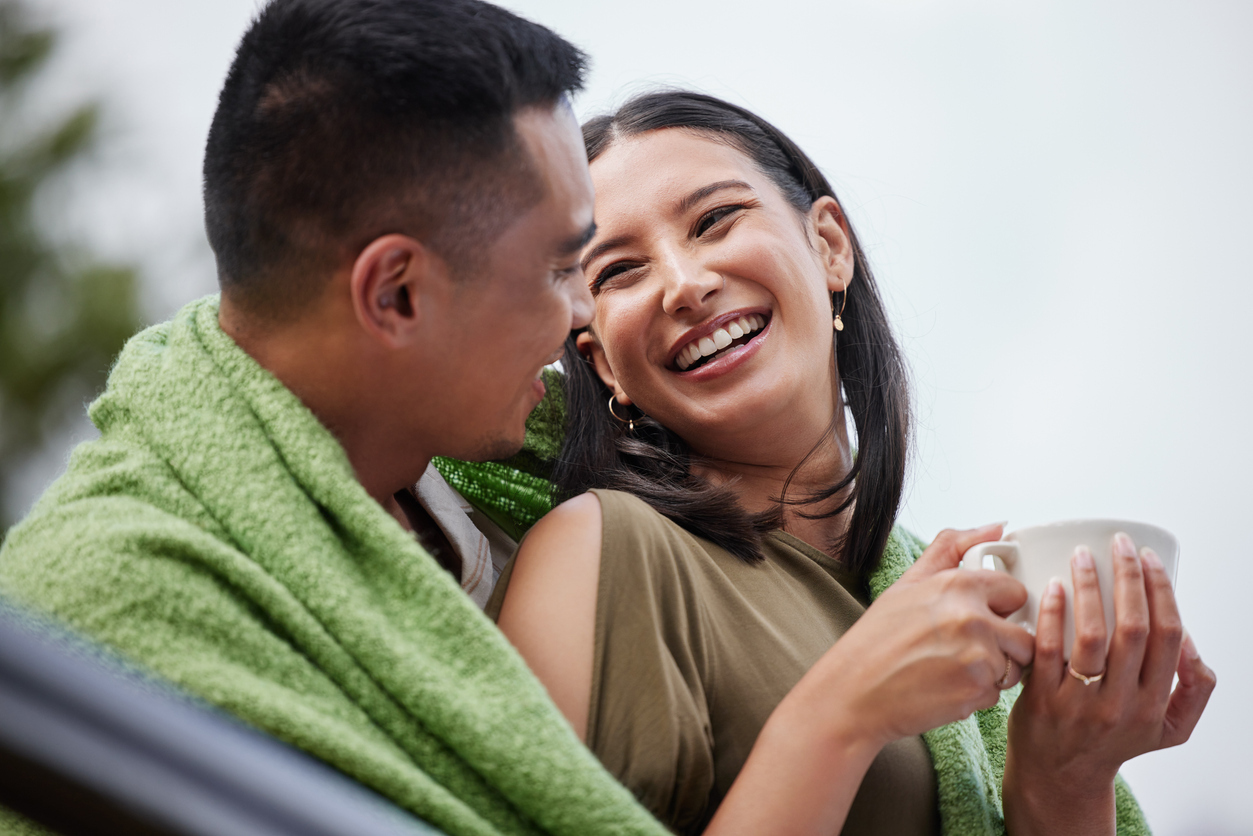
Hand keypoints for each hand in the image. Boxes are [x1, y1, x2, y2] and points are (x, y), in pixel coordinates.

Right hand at [799, 524, 1034, 747]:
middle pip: (1023, 635)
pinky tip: (943, 688)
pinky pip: (997, 693)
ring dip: (990, 673)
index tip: (977, 618)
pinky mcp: (978, 691)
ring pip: (1013, 667)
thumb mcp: (907, 583)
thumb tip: (996, 526)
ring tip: (949, 670)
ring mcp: (979, 656)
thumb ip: (952, 549)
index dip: (998, 608)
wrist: (852, 694)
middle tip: (963, 651)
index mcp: (958, 584)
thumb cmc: (876, 641)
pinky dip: (975, 694)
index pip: (1015, 592)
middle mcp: (973, 617)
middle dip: (1002, 646)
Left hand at [1004, 533, 1216, 834]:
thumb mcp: (1170, 728)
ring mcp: (1081, 703)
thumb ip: (1194, 689)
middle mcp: (1122, 703)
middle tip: (1120, 545)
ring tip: (1083, 555)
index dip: (1161, 591)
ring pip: (1091, 636)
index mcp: (1155, 703)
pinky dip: (1052, 614)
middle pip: (1133, 629)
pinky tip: (1053, 586)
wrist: (1060, 777)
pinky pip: (1048, 650)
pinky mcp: (1042, 700)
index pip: (1167, 635)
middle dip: (1129, 578)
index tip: (1149, 559)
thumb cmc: (1112, 741)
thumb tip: (1193, 641)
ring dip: (1089, 588)